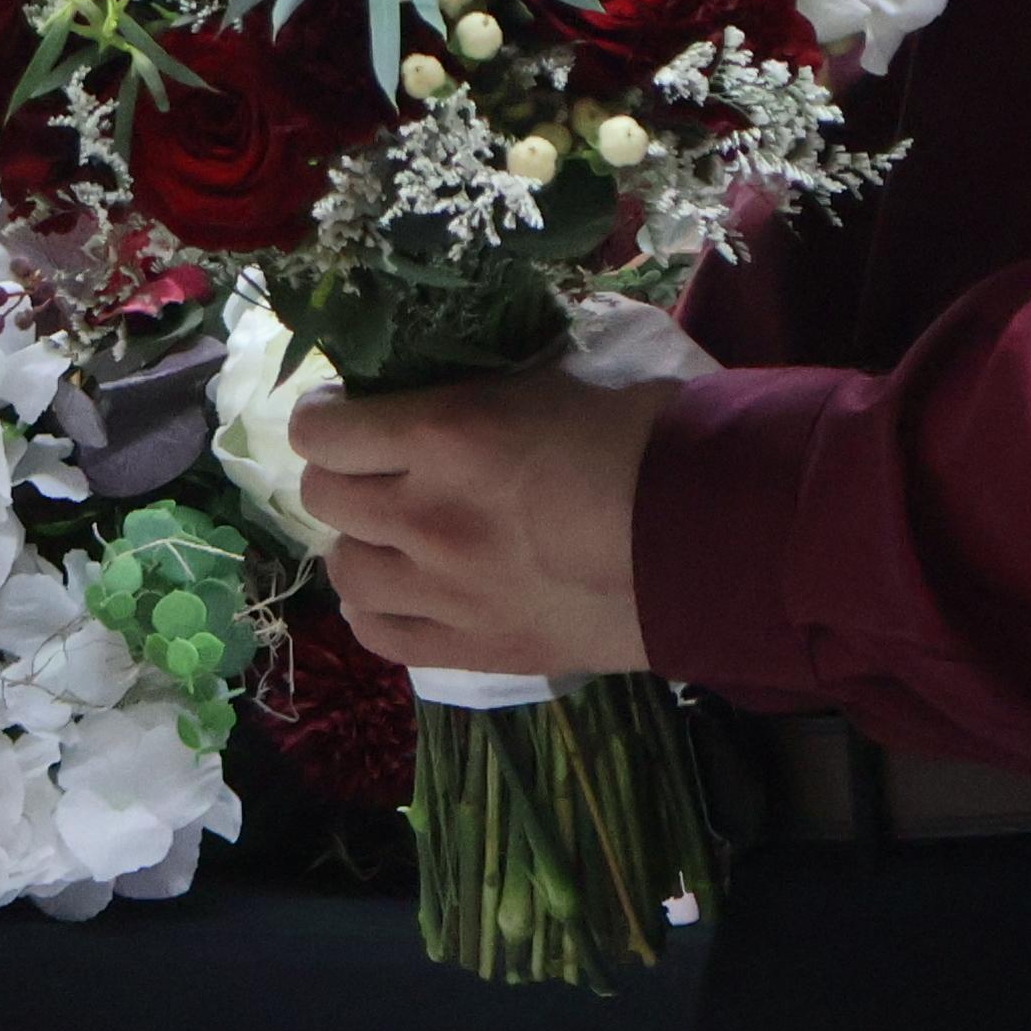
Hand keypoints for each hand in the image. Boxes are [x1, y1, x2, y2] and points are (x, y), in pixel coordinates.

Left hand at [290, 365, 661, 678]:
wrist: (708, 539)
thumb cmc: (646, 439)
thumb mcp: (551, 381)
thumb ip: (478, 391)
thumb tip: (439, 386)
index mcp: (444, 434)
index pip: (322, 429)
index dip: (328, 417)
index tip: (350, 412)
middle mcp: (425, 515)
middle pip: (323, 497)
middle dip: (344, 477)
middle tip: (380, 472)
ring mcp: (445, 592)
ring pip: (342, 569)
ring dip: (361, 544)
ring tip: (395, 537)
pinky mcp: (475, 650)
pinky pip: (380, 636)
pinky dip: (380, 610)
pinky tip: (406, 594)